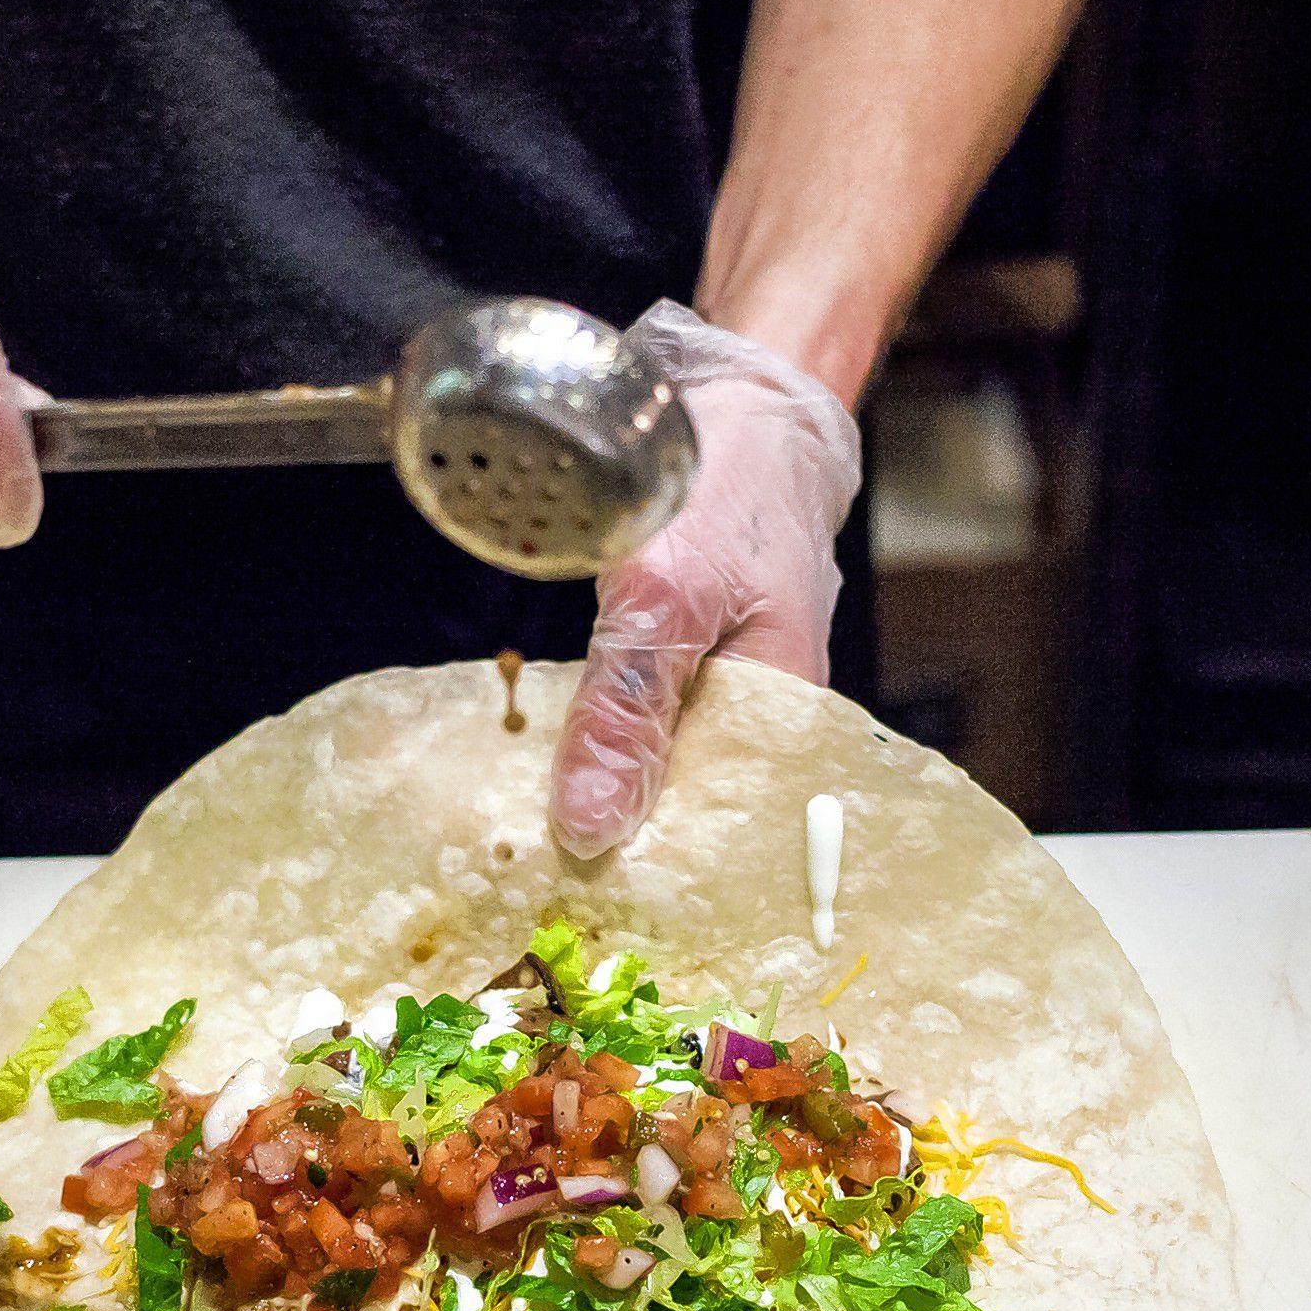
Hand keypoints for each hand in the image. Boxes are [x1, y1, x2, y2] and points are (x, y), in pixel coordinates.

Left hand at [550, 302, 864, 857]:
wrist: (731, 397)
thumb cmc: (726, 486)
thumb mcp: (666, 595)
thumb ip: (627, 709)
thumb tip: (588, 827)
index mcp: (786, 719)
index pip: (732, 836)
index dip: (664, 877)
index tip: (585, 912)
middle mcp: (760, 719)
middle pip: (690, 812)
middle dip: (619, 846)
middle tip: (530, 895)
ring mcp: (721, 689)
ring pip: (656, 770)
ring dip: (598, 797)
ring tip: (524, 853)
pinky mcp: (681, 662)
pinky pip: (637, 724)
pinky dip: (592, 744)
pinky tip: (542, 772)